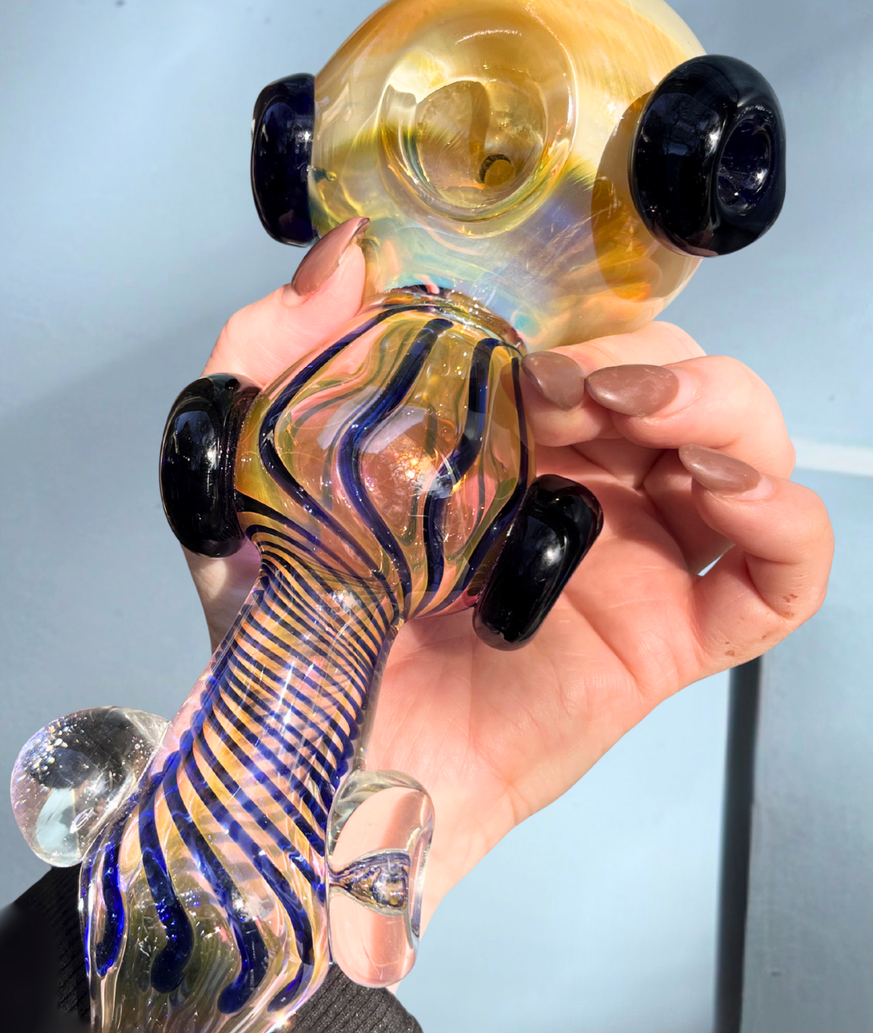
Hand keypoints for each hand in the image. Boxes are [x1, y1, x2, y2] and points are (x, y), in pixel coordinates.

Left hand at [184, 233, 832, 931]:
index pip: (587, 340)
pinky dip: (786, 518)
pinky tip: (723, 490)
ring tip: (637, 418)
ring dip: (717, 405)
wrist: (320, 778)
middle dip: (638, 360)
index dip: (573, 319)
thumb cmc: (290, 644)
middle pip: (678, 379)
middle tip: (559, 391)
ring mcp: (639, 563)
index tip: (509, 344)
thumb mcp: (245, 488)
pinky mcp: (671, 641)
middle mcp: (587, 490)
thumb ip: (263, 359)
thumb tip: (344, 254)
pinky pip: (784, 577)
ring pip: (749, 448)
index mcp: (505, 445)